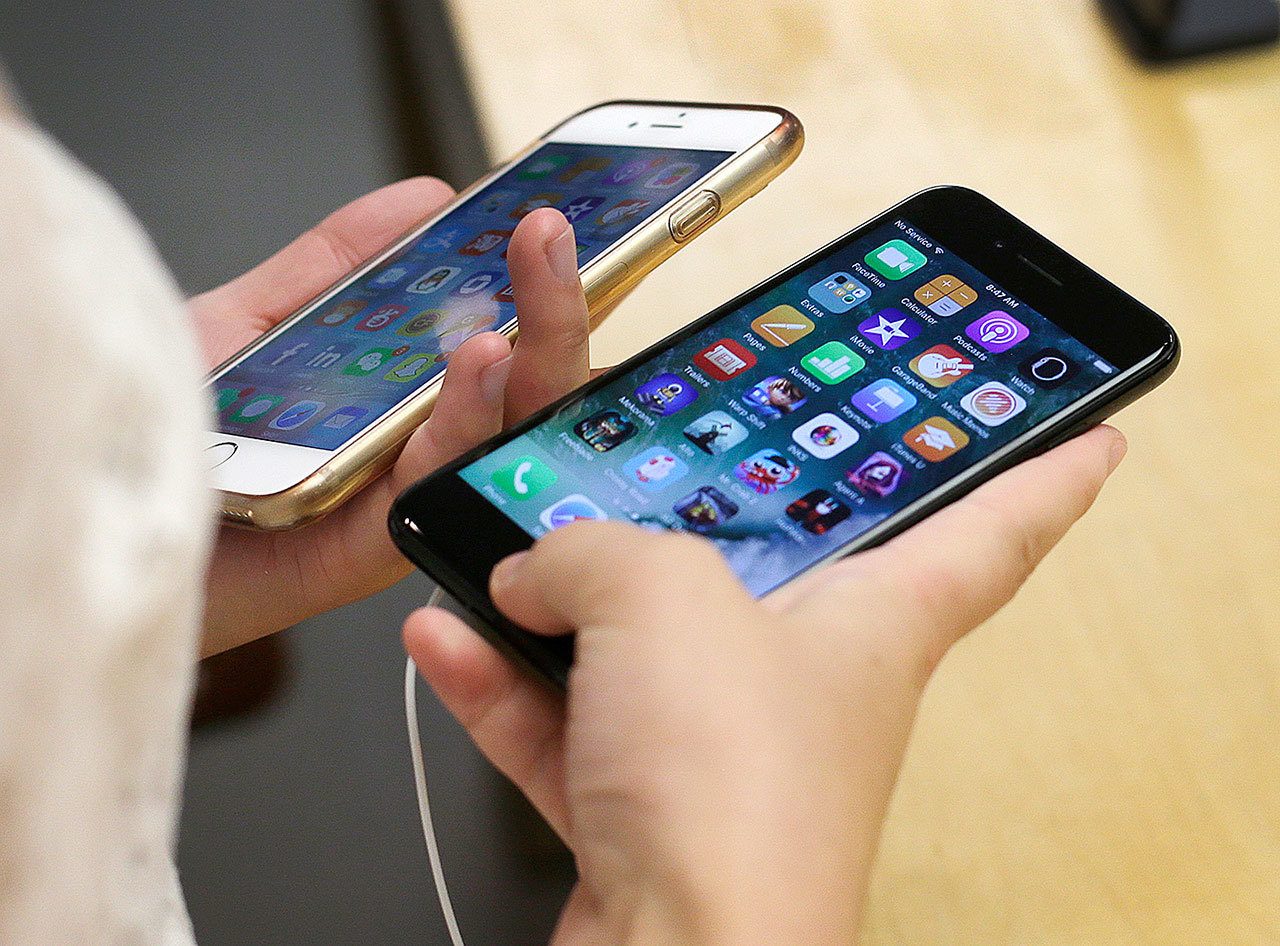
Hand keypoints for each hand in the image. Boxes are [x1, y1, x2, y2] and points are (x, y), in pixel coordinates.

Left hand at [194, 180, 589, 655]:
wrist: (100, 514)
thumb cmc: (170, 435)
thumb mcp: (254, 324)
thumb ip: (333, 267)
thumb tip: (422, 199)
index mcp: (401, 404)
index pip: (499, 342)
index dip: (536, 285)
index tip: (553, 220)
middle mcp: (412, 454)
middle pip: (519, 389)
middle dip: (553, 306)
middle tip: (553, 231)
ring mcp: (396, 502)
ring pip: (500, 436)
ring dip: (531, 353)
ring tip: (534, 279)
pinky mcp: (369, 551)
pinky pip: (434, 482)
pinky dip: (466, 418)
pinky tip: (482, 358)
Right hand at [404, 426, 1127, 943]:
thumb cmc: (733, 788)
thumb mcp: (666, 598)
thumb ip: (596, 550)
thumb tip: (537, 567)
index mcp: (873, 619)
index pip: (993, 532)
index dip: (1045, 476)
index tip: (1087, 437)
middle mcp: (802, 680)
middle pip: (783, 574)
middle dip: (728, 519)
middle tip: (696, 457)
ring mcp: (717, 748)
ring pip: (641, 649)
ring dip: (561, 603)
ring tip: (504, 550)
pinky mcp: (641, 809)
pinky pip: (566, 721)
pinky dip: (503, 680)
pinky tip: (446, 637)